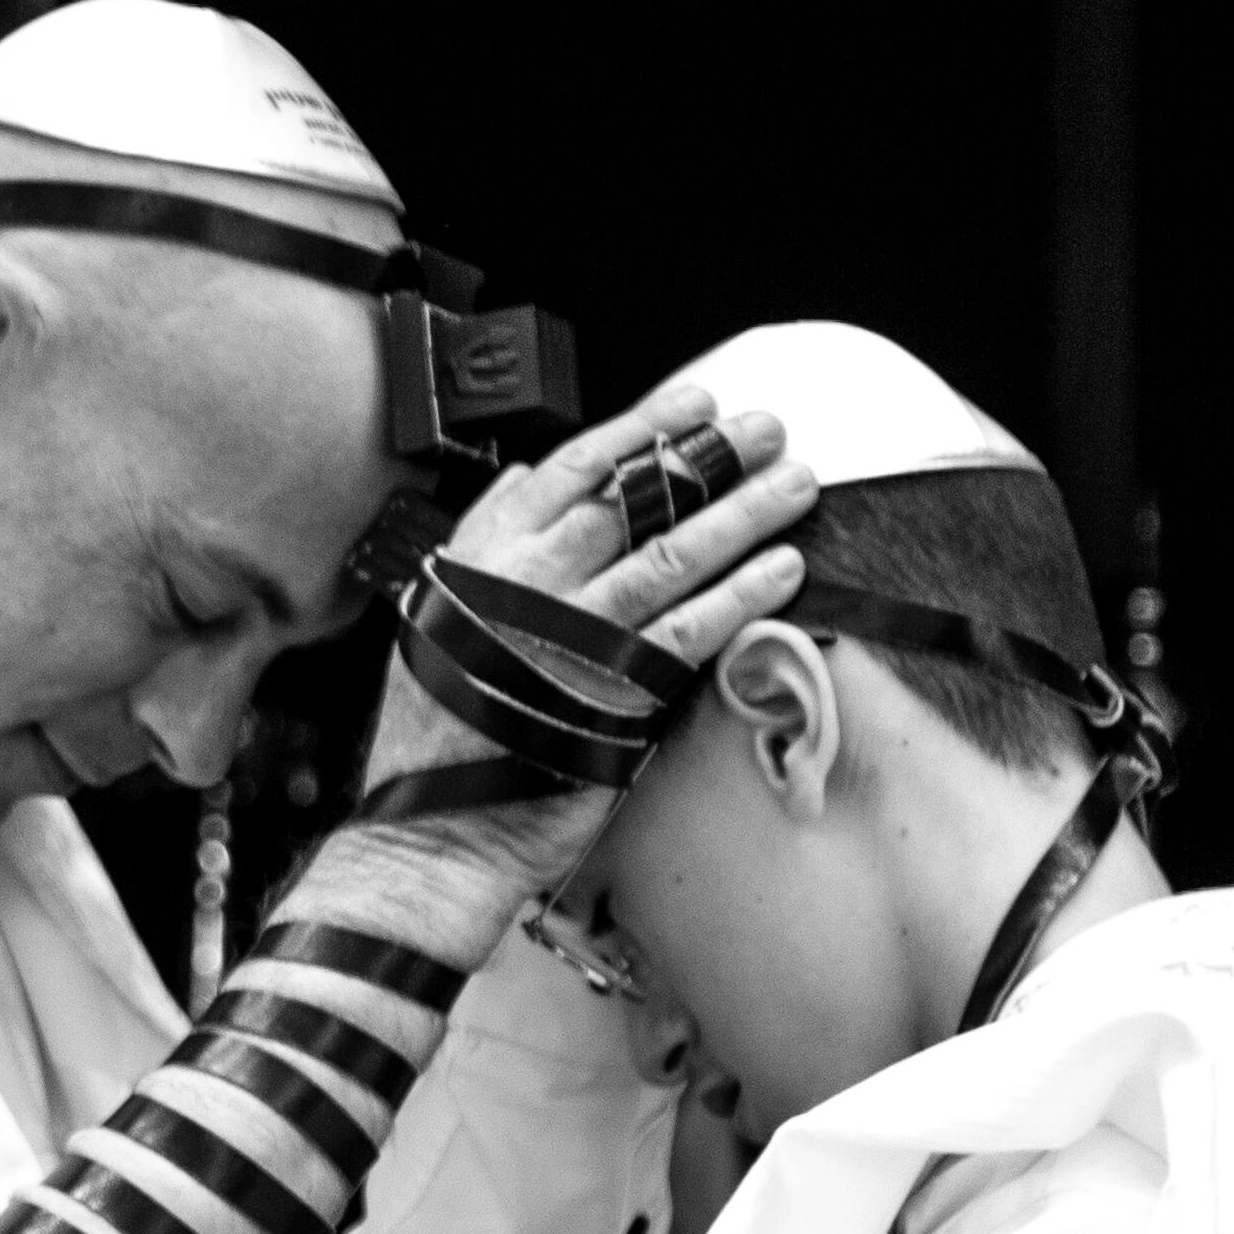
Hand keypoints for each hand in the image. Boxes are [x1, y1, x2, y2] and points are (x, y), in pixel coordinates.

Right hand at [357, 390, 814, 899]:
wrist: (438, 829)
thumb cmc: (439, 729)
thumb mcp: (440, 613)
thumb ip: (483, 540)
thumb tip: (523, 477)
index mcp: (487, 556)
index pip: (575, 468)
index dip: (644, 429)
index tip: (696, 404)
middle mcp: (530, 584)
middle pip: (638, 499)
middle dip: (711, 457)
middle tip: (768, 429)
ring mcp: (576, 637)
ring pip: (674, 554)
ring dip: (744, 513)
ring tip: (795, 483)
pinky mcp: (617, 694)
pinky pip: (693, 631)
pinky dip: (743, 595)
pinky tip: (785, 569)